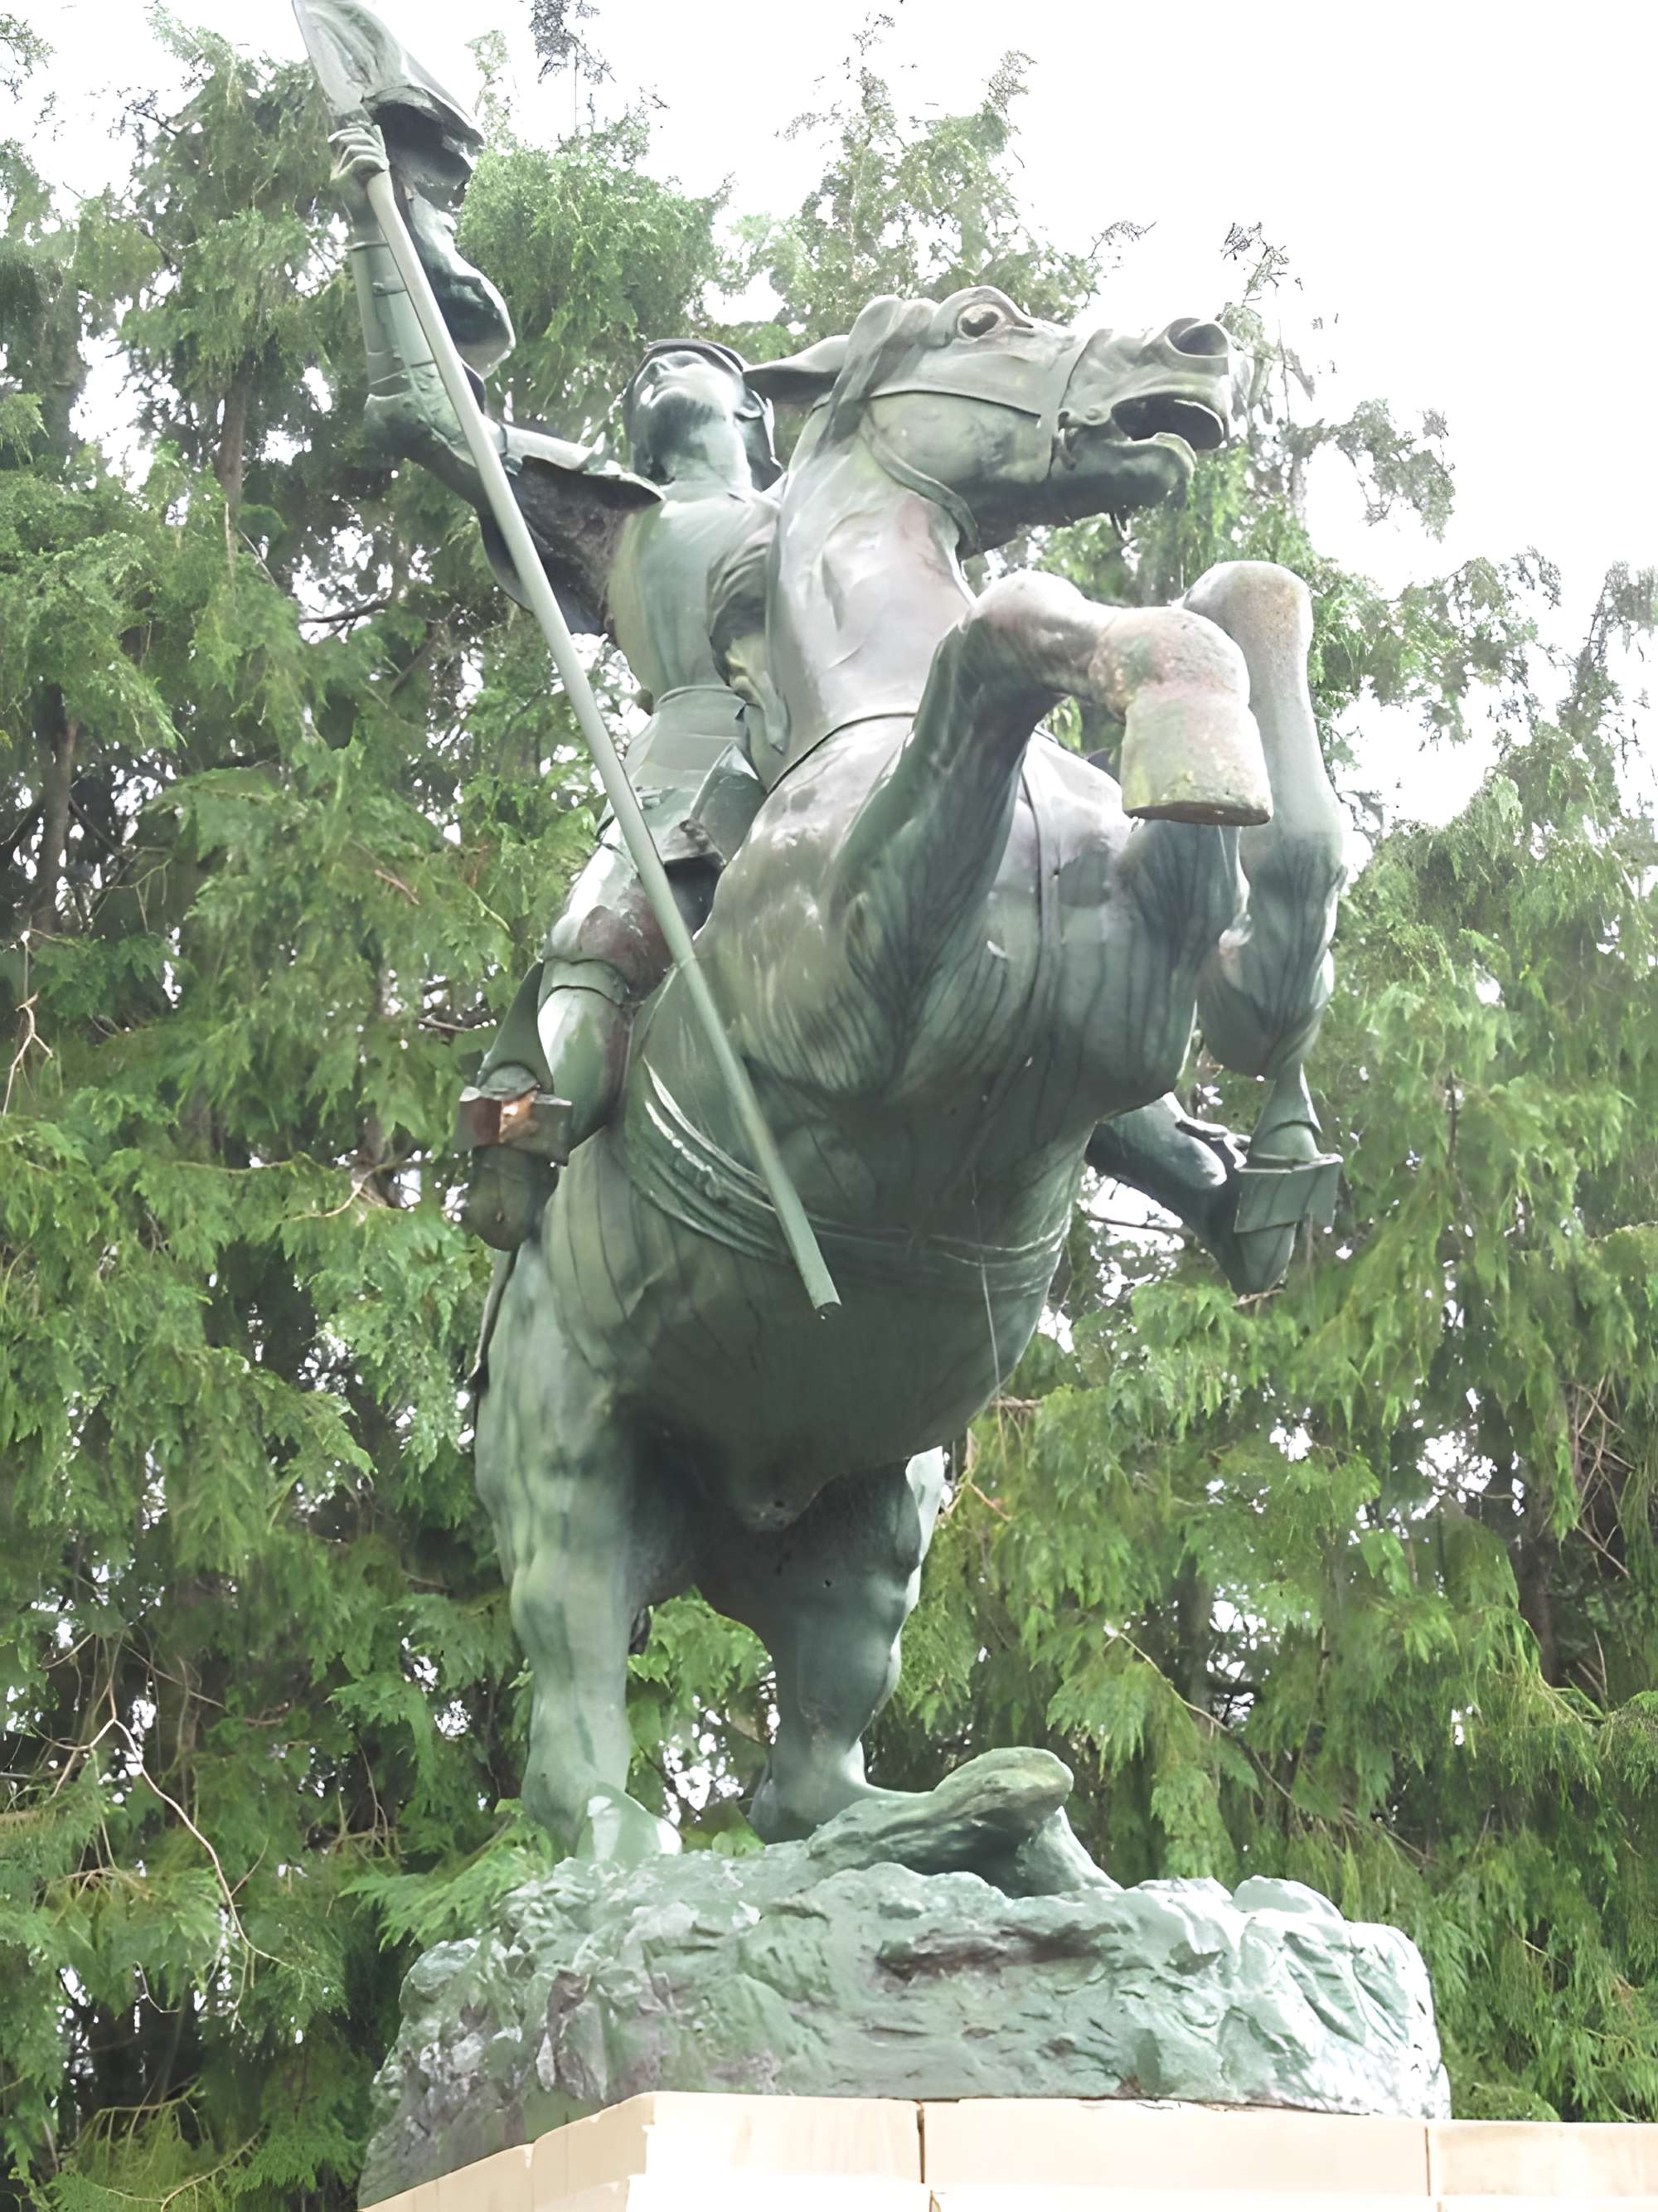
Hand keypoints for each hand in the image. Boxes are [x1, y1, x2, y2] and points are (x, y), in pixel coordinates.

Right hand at [329, 121, 388, 235]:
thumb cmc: (374, 197)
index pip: (339, 138)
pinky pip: (357, 161)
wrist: (370, 221)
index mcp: (339, 164)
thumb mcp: (374, 167)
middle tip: (382, 152)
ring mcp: (336, 174)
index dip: (353, 132)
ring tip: (385, 162)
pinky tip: (383, 168)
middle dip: (366, 142)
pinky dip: (372, 161)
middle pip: (346, 140)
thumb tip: (375, 127)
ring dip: (372, 152)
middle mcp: (334, 168)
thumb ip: (373, 148)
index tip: (370, 136)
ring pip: (352, 149)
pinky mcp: (342, 180)